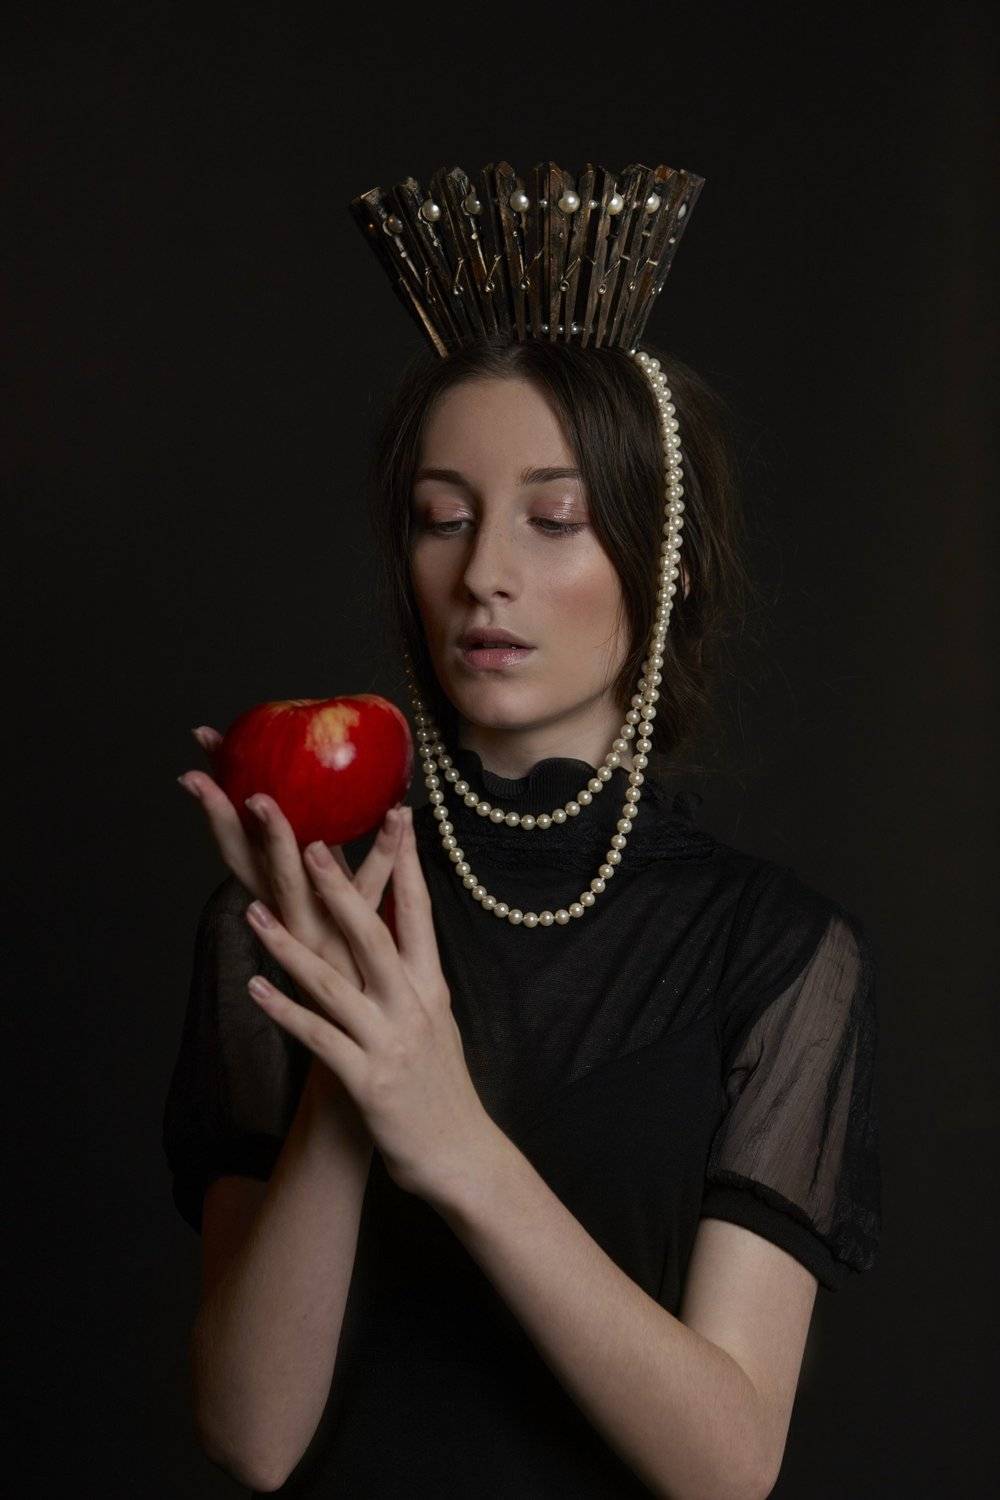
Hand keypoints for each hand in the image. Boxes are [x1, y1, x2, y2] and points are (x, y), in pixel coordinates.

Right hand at [178, 725, 403, 1003]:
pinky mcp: (363, 951)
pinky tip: (397, 818)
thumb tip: (322, 813)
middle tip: (207, 778)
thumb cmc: (353, 986)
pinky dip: (385, 855)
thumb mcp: (332, 919)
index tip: (197, 762)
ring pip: (293, 885)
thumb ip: (326, 872)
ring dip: (276, 843)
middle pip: (252, 864)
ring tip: (264, 801)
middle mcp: (294, 924)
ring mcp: (324, 940)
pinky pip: (376, 892)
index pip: (239, 852)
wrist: (373, 1064)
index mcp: (284, 911)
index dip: (217, 809)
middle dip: (227, 819)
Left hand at [239, 804, 494, 1204]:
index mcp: (431, 987)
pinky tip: (255, 990)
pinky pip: (318, 1038)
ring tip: (253, 915)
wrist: (459, 1156)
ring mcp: (388, 1042)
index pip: (419, 914)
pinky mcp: (365, 1080)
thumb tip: (396, 927)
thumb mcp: (436, 1020)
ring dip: (289, 948)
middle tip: (307, 847)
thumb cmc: (439, 1086)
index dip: (408, 863)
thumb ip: (414, 975)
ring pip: (334, 984)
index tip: (397, 815)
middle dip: (338, 891)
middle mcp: (413, 1006)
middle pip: (373, 936)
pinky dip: (286, 1012)